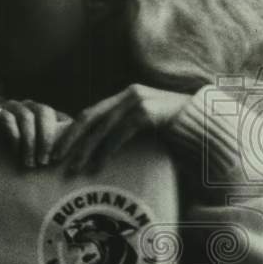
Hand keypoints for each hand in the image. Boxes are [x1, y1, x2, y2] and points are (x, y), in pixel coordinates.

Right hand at [0, 99, 68, 168]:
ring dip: (29, 142)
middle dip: (45, 138)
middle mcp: (29, 105)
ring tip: (28, 163)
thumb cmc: (15, 144)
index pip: (59, 116)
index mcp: (43, 112)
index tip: (59, 159)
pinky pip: (6, 118)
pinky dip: (13, 136)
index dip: (62, 136)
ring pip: (26, 117)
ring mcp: (11, 105)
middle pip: (44, 112)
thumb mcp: (35, 145)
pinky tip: (14, 152)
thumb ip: (49, 149)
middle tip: (43, 162)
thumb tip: (70, 164)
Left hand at [51, 84, 189, 173]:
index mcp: (123, 96)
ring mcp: (138, 102)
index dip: (70, 132)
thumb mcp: (143, 125)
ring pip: (102, 129)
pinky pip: (119, 135)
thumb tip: (92, 146)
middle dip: (70, 140)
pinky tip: (96, 166)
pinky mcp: (148, 113)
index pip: (88, 113)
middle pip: (89, 118)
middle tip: (54, 159)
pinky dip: (105, 152)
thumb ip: (121, 129)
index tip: (55, 149)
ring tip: (73, 168)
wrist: (208, 123)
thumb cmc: (173, 129)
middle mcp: (128, 94)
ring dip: (85, 150)